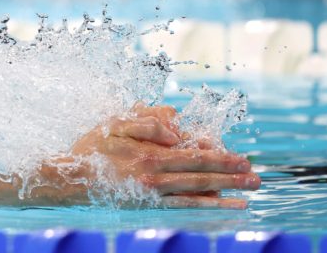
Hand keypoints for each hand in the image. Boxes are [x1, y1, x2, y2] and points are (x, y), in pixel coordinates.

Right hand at [67, 110, 259, 208]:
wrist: (69, 178)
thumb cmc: (91, 148)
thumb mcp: (115, 123)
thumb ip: (147, 120)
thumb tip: (177, 129)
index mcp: (150, 151)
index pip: (192, 151)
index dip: (218, 154)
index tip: (240, 156)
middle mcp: (156, 173)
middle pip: (201, 172)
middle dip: (231, 173)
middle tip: (256, 175)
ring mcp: (154, 191)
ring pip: (198, 189)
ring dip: (227, 190)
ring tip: (249, 191)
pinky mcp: (149, 203)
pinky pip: (184, 206)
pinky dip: (208, 205)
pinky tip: (226, 206)